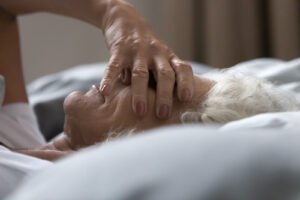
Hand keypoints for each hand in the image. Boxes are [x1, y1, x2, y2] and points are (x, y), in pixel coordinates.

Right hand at [100, 0, 193, 118]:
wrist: (126, 20)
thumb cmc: (147, 50)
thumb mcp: (161, 59)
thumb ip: (165, 78)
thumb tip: (170, 109)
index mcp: (169, 58)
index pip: (182, 69)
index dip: (186, 83)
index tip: (186, 99)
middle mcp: (157, 54)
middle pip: (164, 75)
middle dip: (164, 95)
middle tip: (163, 114)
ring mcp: (138, 51)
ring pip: (140, 74)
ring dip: (140, 93)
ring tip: (139, 111)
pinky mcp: (119, 49)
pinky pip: (114, 66)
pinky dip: (110, 79)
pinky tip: (105, 92)